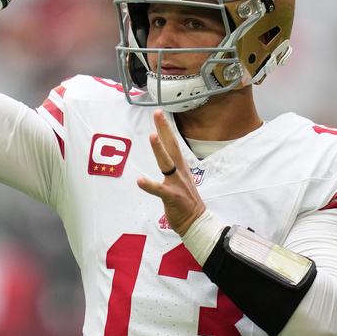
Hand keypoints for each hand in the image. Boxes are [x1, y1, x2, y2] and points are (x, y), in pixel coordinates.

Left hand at [137, 109, 205, 234]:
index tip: (160, 114)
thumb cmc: (186, 201)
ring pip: (167, 163)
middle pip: (172, 146)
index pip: (173, 143)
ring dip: (160, 150)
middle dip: (164, 129)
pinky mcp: (172, 197)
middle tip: (158, 113)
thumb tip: (165, 156)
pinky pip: (159, 190)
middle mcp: (179, 171)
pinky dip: (150, 185)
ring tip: (153, 137)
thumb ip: (172, 167)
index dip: (166, 128)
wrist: (196, 222)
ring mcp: (176, 183)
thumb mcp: (180, 179)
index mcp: (180, 167)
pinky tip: (140, 181)